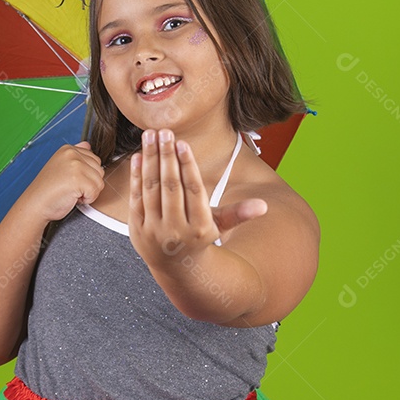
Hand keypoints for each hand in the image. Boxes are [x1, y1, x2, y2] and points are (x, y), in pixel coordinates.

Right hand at [22, 141, 104, 221]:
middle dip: (89, 183)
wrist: (35, 204)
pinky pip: (95, 191)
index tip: (71, 180)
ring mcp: (75, 165)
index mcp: (68, 149)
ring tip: (72, 192)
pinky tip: (73, 197)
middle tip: (71, 188)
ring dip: (88, 192)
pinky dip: (87, 199)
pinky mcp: (78, 179)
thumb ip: (76, 155)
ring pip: (99, 181)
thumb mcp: (62, 166)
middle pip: (99, 170)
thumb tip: (88, 144)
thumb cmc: (48, 190)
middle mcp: (72, 153)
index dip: (86, 175)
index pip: (95, 160)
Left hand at [129, 128, 266, 268]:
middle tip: (165, 132)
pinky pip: (136, 197)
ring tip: (151, 136)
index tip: (182, 143)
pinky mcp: (137, 228)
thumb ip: (239, 213)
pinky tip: (139, 155)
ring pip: (151, 189)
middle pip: (170, 187)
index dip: (187, 165)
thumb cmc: (199, 237)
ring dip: (150, 160)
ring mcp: (154, 230)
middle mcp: (175, 231)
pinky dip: (136, 175)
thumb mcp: (220, 226)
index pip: (193, 190)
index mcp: (199, 228)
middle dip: (167, 157)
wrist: (175, 267)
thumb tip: (263, 206)